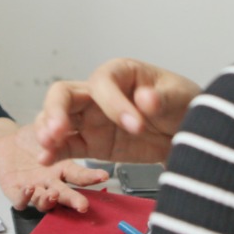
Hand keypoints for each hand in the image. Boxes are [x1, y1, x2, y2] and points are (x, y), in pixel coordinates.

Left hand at [0, 127, 109, 212]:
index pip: (79, 176)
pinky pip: (20, 200)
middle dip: (74, 200)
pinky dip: (25, 198)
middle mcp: (50, 182)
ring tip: (53, 194)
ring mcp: (34, 187)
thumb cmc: (31, 139)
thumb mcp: (49, 131)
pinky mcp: (14, 190)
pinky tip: (30, 189)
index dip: (91, 177)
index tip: (104, 176)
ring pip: (43, 201)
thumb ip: (61, 131)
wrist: (6, 142)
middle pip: (64, 194)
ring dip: (49, 201)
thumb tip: (76, 125)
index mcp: (62, 169)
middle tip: (83, 205)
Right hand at [35, 58, 199, 165]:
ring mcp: (91, 119)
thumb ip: (162, 98)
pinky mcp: (92, 143)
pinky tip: (46, 159)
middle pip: (64, 95)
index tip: (136, 125)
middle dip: (57, 111)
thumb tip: (146, 99)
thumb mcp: (179, 96)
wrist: (186, 133)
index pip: (102, 83)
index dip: (114, 103)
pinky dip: (54, 152)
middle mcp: (98, 94)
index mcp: (119, 73)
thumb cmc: (181, 104)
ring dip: (48, 131)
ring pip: (57, 119)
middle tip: (59, 130)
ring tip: (46, 146)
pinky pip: (67, 145)